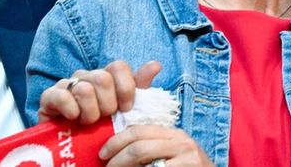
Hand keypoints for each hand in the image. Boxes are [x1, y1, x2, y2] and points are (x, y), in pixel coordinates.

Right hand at [38, 60, 161, 125]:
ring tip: (89, 123)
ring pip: (84, 88)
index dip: (125, 88)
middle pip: (102, 78)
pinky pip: (59, 95)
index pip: (118, 66)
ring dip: (90, 111)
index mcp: (106, 76)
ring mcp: (66, 84)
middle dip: (108, 104)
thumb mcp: (125, 109)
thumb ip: (139, 87)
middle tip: (105, 118)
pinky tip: (73, 119)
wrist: (75, 146)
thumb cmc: (104, 126)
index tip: (126, 108)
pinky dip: (70, 109)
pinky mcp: (48, 97)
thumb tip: (155, 65)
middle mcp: (86, 76)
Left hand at [99, 124, 214, 166]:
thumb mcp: (173, 152)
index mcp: (174, 134)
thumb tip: (117, 149)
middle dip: (116, 159)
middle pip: (139, 147)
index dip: (116, 142)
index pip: (139, 131)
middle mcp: (181, 143)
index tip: (103, 153)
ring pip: (144, 160)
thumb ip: (153, 146)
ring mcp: (186, 159)